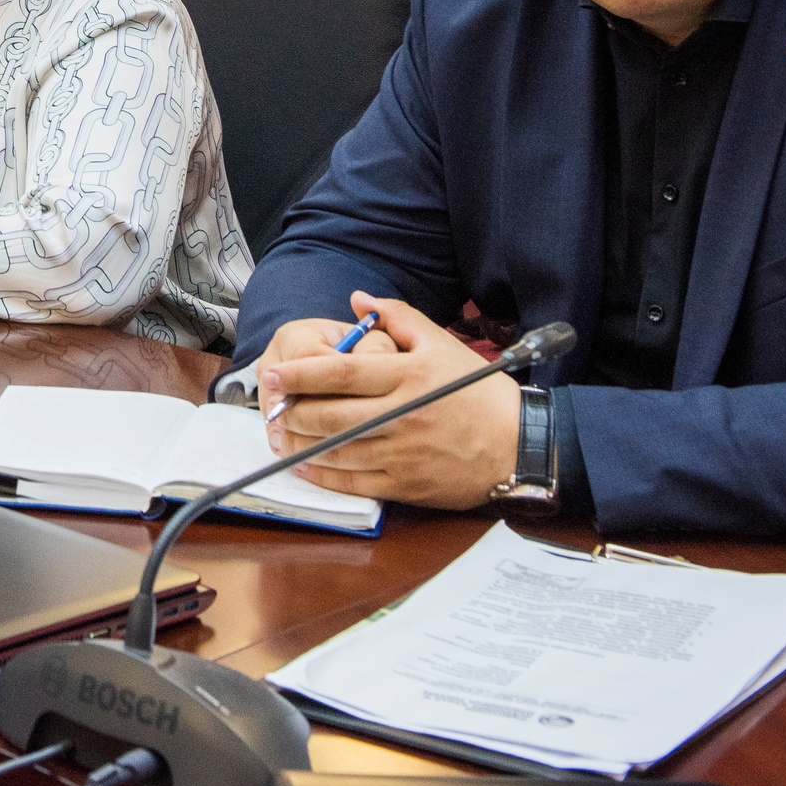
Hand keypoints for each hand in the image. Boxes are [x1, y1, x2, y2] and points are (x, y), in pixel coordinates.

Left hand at [257, 292, 518, 508]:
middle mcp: (403, 416)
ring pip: (337, 451)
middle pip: (331, 415)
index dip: (301, 373)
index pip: (343, 374)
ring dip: (299, 442)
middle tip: (267, 403)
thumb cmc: (476, 392)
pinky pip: (354, 482)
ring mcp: (403, 454)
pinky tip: (303, 463)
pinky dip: (323, 474)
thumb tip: (358, 301)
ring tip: (276, 432)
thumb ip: (398, 318)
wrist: (518, 444)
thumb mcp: (442, 344)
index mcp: (410, 377)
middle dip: (292, 409)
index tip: (272, 372)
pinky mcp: (406, 484)